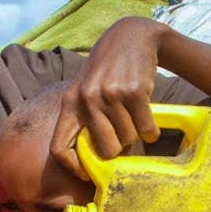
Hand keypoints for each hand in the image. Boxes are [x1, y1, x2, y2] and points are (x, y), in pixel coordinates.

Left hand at [51, 17, 165, 178]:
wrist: (131, 37)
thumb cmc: (108, 71)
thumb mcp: (86, 90)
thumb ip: (85, 120)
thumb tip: (96, 162)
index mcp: (70, 103)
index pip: (59, 148)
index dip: (73, 168)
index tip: (88, 174)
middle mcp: (87, 99)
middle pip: (105, 150)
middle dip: (118, 149)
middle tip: (124, 136)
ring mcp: (110, 94)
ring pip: (128, 139)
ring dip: (136, 134)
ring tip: (135, 116)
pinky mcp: (134, 92)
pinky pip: (146, 129)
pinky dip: (151, 130)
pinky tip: (148, 116)